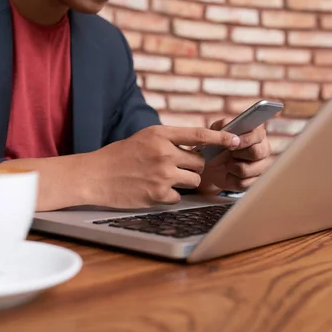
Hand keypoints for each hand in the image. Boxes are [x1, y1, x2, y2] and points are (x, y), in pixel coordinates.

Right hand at [85, 125, 239, 208]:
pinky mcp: (159, 194)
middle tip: (175, 168)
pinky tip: (153, 190)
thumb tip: (195, 146)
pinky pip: (179, 197)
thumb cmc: (118, 156)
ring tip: (162, 179)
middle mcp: (164, 153)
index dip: (221, 137)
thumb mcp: (144, 138)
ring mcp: (163, 174)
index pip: (199, 134)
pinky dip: (171, 196)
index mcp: (161, 134)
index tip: (237, 139)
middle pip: (200, 162)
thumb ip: (169, 140)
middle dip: (193, 166)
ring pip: (193, 180)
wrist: (95, 175)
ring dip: (184, 181)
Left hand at [198, 119, 272, 193]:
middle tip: (229, 153)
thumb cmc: (219, 144)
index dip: (245, 140)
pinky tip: (229, 174)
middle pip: (256, 153)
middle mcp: (264, 149)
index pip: (258, 135)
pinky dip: (231, 179)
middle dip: (238, 154)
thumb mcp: (217, 130)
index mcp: (257, 134)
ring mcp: (262, 167)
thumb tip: (230, 128)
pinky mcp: (255, 181)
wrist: (213, 164)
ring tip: (227, 163)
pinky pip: (243, 183)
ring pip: (247, 170)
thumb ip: (223, 125)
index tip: (232, 145)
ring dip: (232, 167)